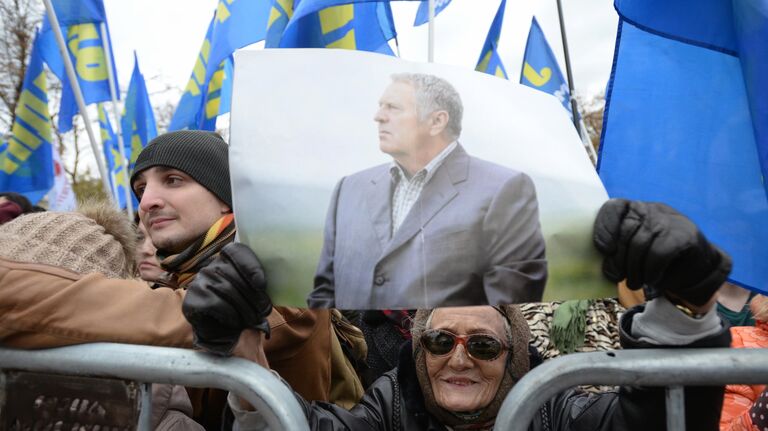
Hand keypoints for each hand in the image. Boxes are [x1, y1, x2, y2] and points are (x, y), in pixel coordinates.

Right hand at [182, 243, 272, 355]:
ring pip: (226, 290)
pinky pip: (215, 303)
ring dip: (244, 308)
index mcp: (227, 259)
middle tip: (264, 310)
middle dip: (253, 295)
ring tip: (253, 319)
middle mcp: (211, 267)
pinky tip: (235, 322)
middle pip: (233, 274)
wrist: (222, 334)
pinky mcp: (193, 299)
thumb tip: (279, 278)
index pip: (236, 251)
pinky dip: (230, 315)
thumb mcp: (255, 294)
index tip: (261, 284)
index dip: (250, 266)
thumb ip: (260, 284)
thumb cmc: (242, 310)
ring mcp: (200, 282)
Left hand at [593, 199, 730, 305]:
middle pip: (625, 232)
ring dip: (634, 270)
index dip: (604, 228)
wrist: (696, 267)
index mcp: (633, 210)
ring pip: (640, 244)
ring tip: (634, 283)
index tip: (605, 250)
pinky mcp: (684, 236)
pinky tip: (651, 279)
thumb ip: (618, 252)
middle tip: (618, 276)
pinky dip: (651, 271)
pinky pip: (658, 254)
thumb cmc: (654, 260)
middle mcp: (650, 210)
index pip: (613, 208)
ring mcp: (668, 221)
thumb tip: (608, 268)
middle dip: (618, 260)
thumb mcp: (632, 252)